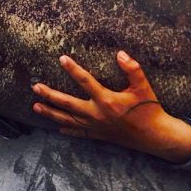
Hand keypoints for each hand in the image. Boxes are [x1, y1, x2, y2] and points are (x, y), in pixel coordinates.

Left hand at [31, 50, 190, 162]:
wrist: (155, 136)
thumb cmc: (150, 109)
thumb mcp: (143, 86)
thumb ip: (132, 69)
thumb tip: (120, 53)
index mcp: (107, 100)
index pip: (85, 81)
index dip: (73, 69)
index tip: (62, 59)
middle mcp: (97, 114)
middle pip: (68, 104)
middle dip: (50, 95)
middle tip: (36, 87)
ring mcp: (96, 127)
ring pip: (68, 119)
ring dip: (51, 113)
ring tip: (36, 107)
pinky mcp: (99, 135)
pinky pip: (78, 133)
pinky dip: (67, 129)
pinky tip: (57, 127)